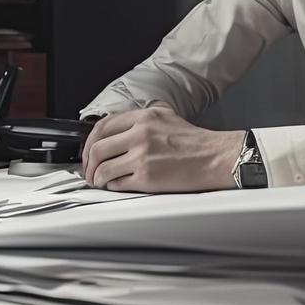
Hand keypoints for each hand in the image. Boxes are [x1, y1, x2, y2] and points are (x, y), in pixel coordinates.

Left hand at [80, 107, 244, 192]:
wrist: (216, 157)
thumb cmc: (195, 142)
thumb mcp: (165, 118)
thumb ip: (139, 122)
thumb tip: (113, 136)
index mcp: (144, 117)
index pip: (102, 126)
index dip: (89, 142)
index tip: (88, 152)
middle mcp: (140, 134)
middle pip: (97, 149)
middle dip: (88, 164)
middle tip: (89, 171)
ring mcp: (143, 156)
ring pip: (103, 169)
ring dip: (97, 178)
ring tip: (101, 181)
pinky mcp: (148, 177)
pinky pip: (118, 184)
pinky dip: (113, 186)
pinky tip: (118, 185)